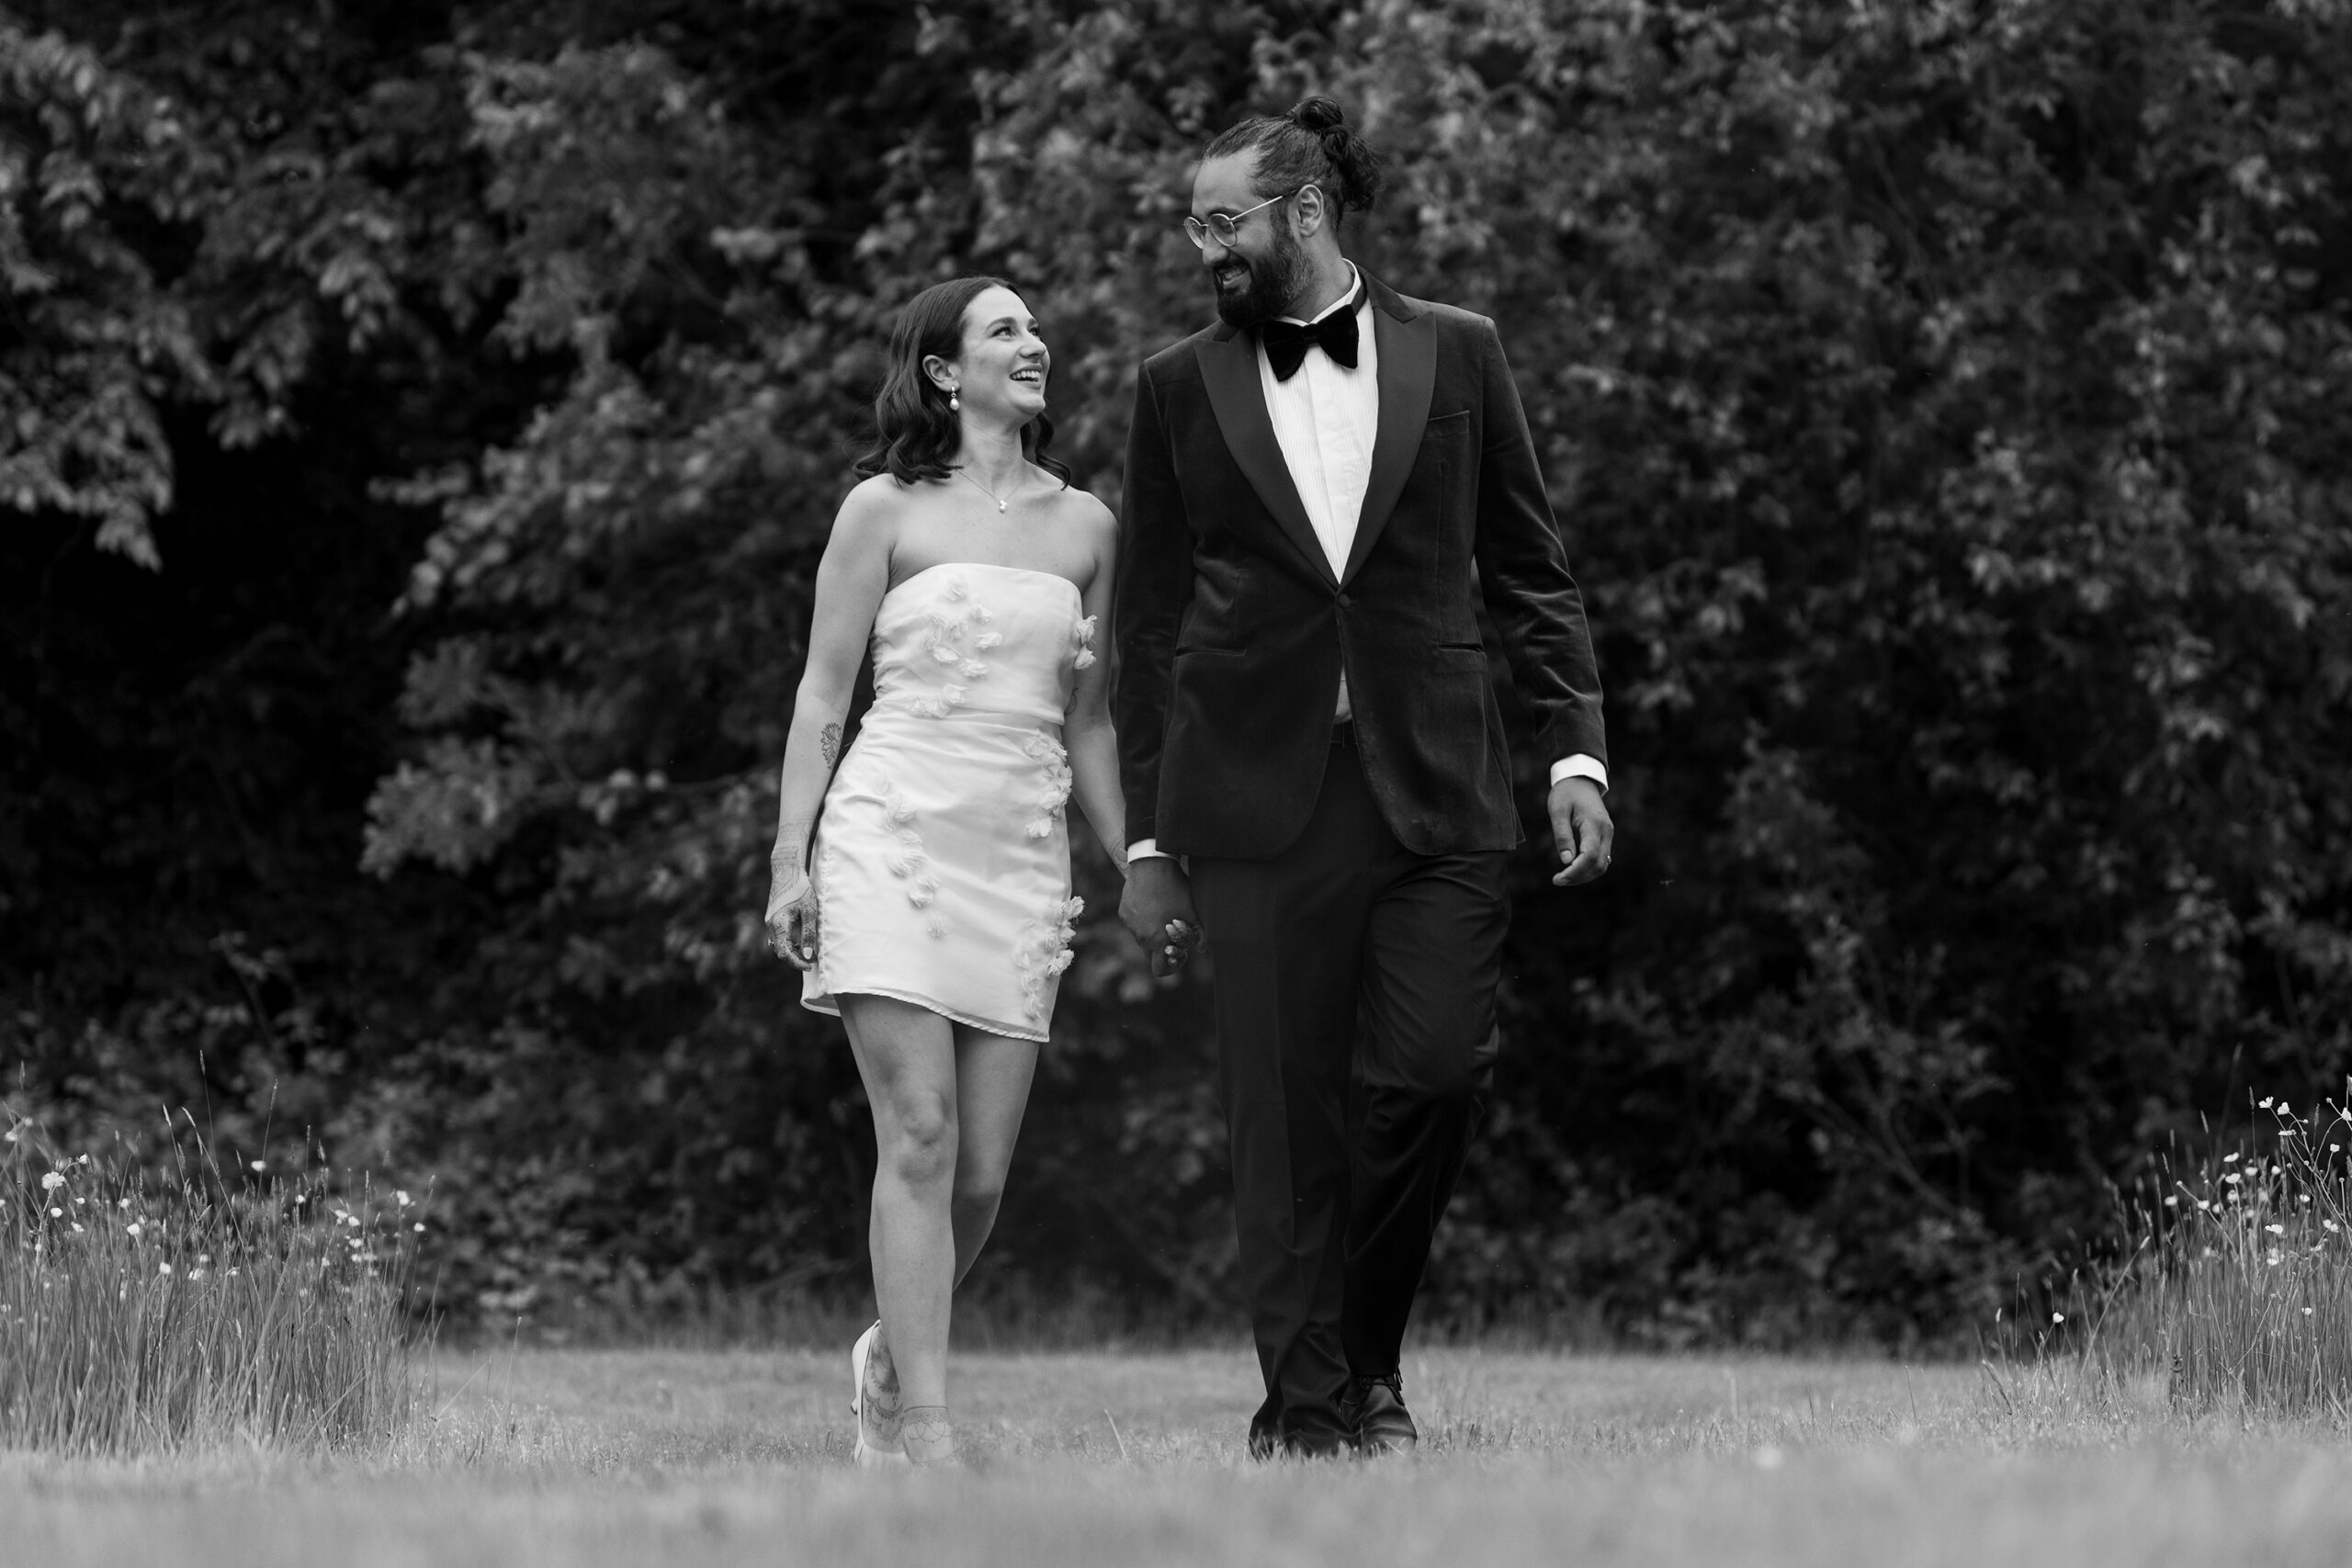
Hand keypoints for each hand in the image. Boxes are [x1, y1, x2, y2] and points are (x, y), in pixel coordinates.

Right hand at [765, 859, 819, 969]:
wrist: (786, 869)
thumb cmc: (801, 888)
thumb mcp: (809, 911)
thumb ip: (808, 934)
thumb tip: (809, 955)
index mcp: (779, 925)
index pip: (785, 953)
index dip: (797, 963)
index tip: (810, 965)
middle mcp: (771, 925)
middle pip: (780, 951)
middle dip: (795, 959)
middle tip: (812, 960)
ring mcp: (770, 921)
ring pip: (778, 944)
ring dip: (791, 951)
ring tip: (808, 950)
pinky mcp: (772, 917)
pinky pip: (778, 936)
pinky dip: (788, 942)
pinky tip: (800, 939)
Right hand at [1120, 857, 1201, 977]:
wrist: (1152, 865)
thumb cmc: (1175, 889)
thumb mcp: (1192, 912)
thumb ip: (1199, 935)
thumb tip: (1203, 949)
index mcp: (1157, 940)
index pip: (1159, 970)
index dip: (1171, 967)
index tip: (1179, 953)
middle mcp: (1140, 936)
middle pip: (1151, 955)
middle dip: (1163, 950)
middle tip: (1174, 936)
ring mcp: (1130, 925)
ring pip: (1142, 939)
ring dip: (1154, 934)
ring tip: (1165, 916)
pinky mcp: (1124, 913)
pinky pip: (1135, 925)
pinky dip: (1144, 921)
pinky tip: (1153, 904)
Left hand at [1549, 777, 1613, 886]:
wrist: (1581, 779)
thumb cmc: (1566, 793)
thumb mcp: (1557, 811)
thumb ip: (1562, 835)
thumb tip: (1566, 861)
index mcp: (1594, 824)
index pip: (1589, 856)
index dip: (1574, 872)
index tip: (1557, 878)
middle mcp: (1606, 831)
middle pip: (1598, 865)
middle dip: (1578, 877)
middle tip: (1558, 880)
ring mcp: (1608, 834)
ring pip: (1602, 864)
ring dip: (1585, 875)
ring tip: (1564, 878)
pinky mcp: (1606, 836)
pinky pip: (1601, 858)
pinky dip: (1589, 868)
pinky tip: (1573, 870)